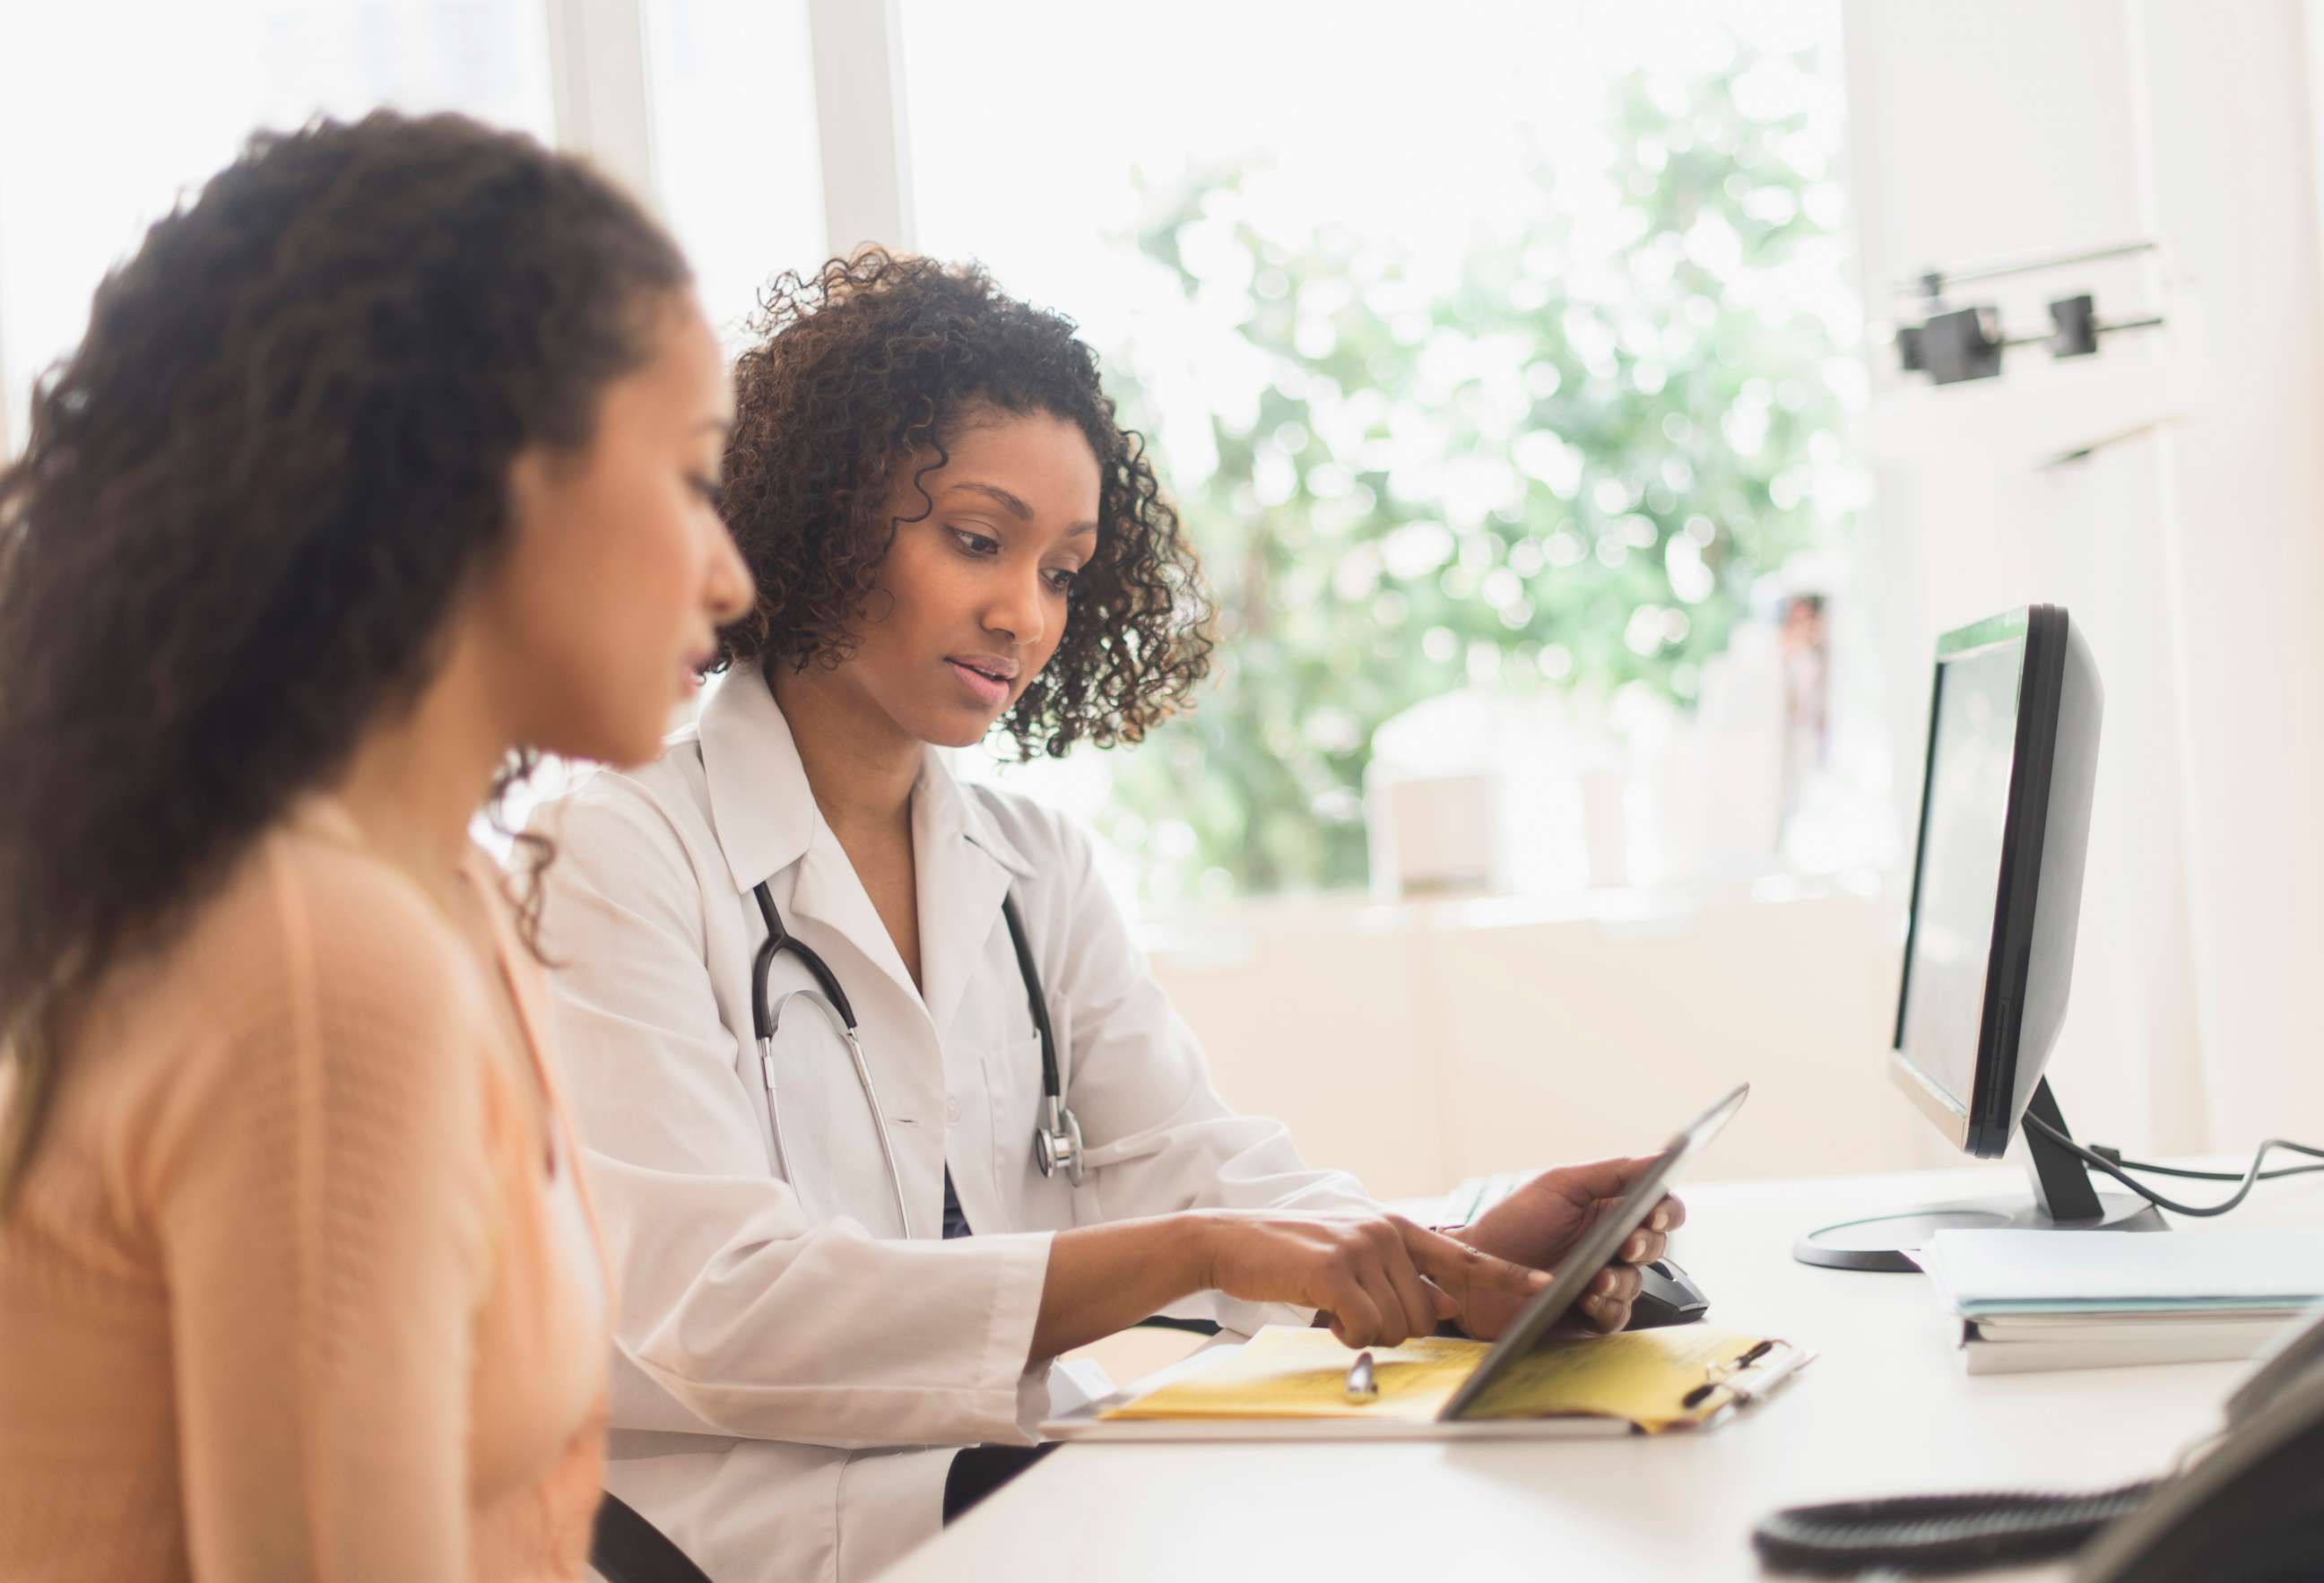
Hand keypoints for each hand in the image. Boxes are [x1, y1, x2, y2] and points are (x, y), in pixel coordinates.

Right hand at [1192, 1209, 1549, 1348]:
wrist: (1234, 1240)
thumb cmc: (1294, 1254)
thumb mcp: (1356, 1254)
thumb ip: (1403, 1275)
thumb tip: (1447, 1303)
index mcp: (1399, 1228)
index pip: (1466, 1258)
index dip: (1508, 1277)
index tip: (1548, 1287)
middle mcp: (1388, 1232)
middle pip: (1427, 1315)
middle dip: (1394, 1329)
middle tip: (1355, 1313)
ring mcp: (1363, 1246)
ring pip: (1399, 1325)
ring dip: (1367, 1332)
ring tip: (1335, 1307)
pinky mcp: (1336, 1267)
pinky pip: (1367, 1327)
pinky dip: (1347, 1334)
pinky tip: (1325, 1314)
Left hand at [1451, 1157, 1685, 1339]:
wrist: (1473, 1271)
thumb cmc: (1513, 1223)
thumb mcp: (1560, 1185)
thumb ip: (1612, 1173)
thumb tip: (1660, 1158)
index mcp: (1609, 1211)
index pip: (1659, 1210)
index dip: (1666, 1212)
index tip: (1655, 1213)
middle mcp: (1612, 1247)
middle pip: (1655, 1247)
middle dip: (1646, 1245)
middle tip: (1626, 1245)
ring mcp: (1603, 1282)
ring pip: (1638, 1284)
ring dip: (1623, 1280)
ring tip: (1597, 1278)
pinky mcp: (1590, 1316)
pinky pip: (1616, 1316)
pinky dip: (1608, 1307)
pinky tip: (1588, 1298)